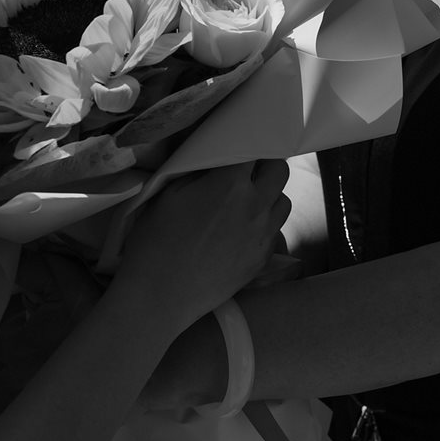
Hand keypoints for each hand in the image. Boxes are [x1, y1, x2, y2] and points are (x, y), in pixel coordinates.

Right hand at [116, 159, 288, 328]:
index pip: (255, 148)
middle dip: (265, 166)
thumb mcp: (168, 193)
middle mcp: (256, 206)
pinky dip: (264, 225)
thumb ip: (197, 169)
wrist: (160, 295)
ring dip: (269, 196)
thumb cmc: (156, 241)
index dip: (247, 145)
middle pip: (279, 171)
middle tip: (244, 173)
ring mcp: (263, 235)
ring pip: (283, 202)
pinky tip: (242, 232)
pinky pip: (275, 231)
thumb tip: (212, 154)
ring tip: (246, 203)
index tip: (238, 147)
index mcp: (231, 184)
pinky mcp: (263, 259)